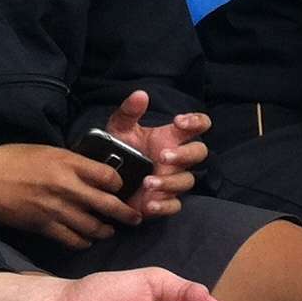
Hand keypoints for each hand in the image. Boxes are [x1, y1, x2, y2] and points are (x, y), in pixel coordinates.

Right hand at [0, 143, 142, 247]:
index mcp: (71, 165)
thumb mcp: (51, 152)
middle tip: (136, 218)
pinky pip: (71, 239)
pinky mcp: (44, 226)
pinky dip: (83, 242)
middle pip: (108, 204)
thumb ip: (75, 163)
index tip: (122, 188)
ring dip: (106, 230)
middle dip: (126, 214)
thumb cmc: (15, 160)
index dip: (121, 184)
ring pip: (93, 226)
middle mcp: (68, 188)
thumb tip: (94, 172)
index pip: (110, 177)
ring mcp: (57, 209)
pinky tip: (87, 241)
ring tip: (111, 231)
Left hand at [104, 90, 207, 220]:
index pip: (199, 124)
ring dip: (170, 182)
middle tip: (163, 156)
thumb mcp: (119, 128)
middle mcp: (178, 158)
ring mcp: (173, 179)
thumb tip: (140, 94)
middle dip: (185, 154)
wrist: (102, 180)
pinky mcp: (164, 201)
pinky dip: (164, 206)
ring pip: (187, 180)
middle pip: (200, 153)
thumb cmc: (118, 150)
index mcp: (172, 137)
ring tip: (148, 182)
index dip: (196, 121)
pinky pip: (175, 205)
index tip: (179, 122)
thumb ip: (129, 112)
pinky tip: (150, 204)